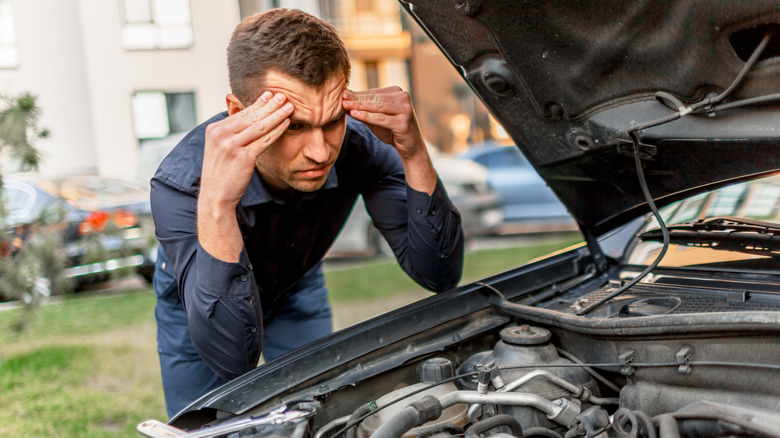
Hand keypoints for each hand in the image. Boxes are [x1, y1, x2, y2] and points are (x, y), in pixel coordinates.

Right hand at [200, 91, 293, 207]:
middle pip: (251, 116)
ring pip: (260, 126)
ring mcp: (231, 146)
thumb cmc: (221, 173)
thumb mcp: (219, 148)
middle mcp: (221, 135)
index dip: (258, 103)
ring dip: (277, 115)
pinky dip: (277, 131)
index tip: (270, 94)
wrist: (215, 196)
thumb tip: (246, 118)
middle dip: (270, 105)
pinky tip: (286, 124)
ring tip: (289, 107)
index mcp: (215, 130)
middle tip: (283, 95)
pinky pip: (265, 140)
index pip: (241, 113)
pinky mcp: (243, 158)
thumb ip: (230, 133)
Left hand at [342, 87, 425, 159]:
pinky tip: (355, 114)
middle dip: (357, 99)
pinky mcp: (403, 122)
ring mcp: (405, 110)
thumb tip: (345, 101)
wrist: (410, 147)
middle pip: (375, 98)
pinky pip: (381, 118)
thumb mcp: (376, 119)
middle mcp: (403, 98)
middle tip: (341, 98)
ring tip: (346, 106)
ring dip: (360, 106)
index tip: (343, 94)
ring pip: (378, 107)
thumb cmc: (392, 131)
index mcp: (398, 93)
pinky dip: (367, 116)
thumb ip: (363, 110)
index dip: (357, 94)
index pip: (374, 92)